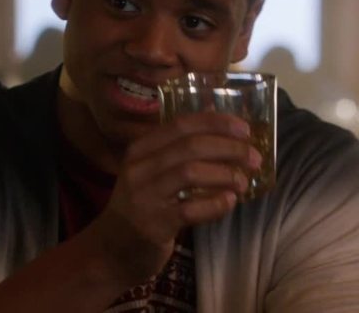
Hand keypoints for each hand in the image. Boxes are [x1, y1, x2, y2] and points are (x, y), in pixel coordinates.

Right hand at [89, 112, 262, 283]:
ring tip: (243, 182)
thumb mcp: (150, 171)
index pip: (180, 125)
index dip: (216, 123)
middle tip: (253, 158)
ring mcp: (145, 196)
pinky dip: (216, 204)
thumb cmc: (141, 205)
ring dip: (225, 174)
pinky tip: (229, 202)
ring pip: (191, 172)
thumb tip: (218, 117)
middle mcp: (139, 168)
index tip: (244, 128)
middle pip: (190, 146)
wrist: (113, 248)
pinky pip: (192, 209)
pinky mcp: (155, 224)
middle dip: (228, 148)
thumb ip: (178, 149)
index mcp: (139, 150)